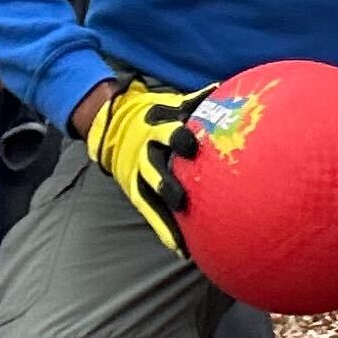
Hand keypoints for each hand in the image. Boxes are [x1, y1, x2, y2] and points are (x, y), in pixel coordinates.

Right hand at [79, 77, 200, 254]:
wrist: (113, 124)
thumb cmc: (159, 116)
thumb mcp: (173, 104)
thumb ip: (197, 101)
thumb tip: (224, 88)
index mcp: (158, 126)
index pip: (169, 130)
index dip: (179, 135)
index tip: (193, 143)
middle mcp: (146, 149)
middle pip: (155, 164)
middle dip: (167, 179)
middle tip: (182, 194)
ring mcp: (139, 171)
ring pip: (150, 191)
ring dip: (165, 207)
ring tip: (181, 226)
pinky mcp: (134, 189)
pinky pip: (149, 212)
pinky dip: (164, 230)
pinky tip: (180, 250)